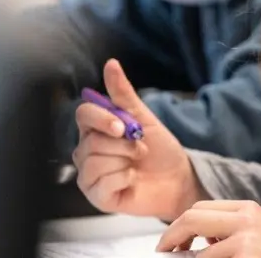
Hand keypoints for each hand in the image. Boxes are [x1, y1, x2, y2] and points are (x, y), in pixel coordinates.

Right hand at [72, 60, 200, 219]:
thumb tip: (111, 64)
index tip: (123, 126)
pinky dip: (124, 179)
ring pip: (95, 162)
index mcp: (95, 129)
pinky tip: (132, 180)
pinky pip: (102, 183)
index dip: (102, 118)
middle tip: (140, 149)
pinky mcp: (96, 196)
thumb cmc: (159, 149)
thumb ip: (123, 94)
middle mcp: (86, 151)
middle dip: (123, 144)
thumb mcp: (143, 117)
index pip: (83, 114)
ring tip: (136, 164)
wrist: (177, 178)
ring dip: (124, 161)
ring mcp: (89, 175)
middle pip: (91, 141)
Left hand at [157, 201, 260, 257]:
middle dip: (170, 237)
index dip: (179, 225)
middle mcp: (246, 219)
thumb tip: (192, 241)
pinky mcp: (246, 257)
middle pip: (191, 217)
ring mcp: (245, 240)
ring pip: (198, 253)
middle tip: (164, 252)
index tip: (171, 241)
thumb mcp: (256, 236)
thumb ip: (228, 232)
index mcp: (248, 209)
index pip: (200, 207)